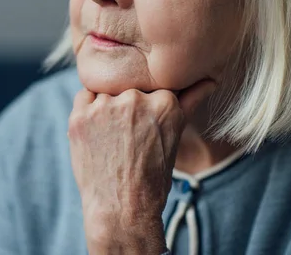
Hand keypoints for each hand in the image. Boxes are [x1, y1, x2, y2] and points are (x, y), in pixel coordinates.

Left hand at [68, 81, 215, 253]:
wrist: (122, 209)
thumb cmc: (152, 176)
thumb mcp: (176, 136)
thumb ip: (190, 101)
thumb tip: (210, 80)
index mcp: (165, 102)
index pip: (151, 84)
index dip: (145, 104)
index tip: (144, 125)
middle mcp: (135, 99)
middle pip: (128, 86)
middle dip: (127, 105)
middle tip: (126, 136)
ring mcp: (105, 107)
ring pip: (105, 91)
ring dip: (106, 107)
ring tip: (111, 137)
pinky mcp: (80, 116)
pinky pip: (83, 96)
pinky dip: (87, 110)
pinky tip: (95, 132)